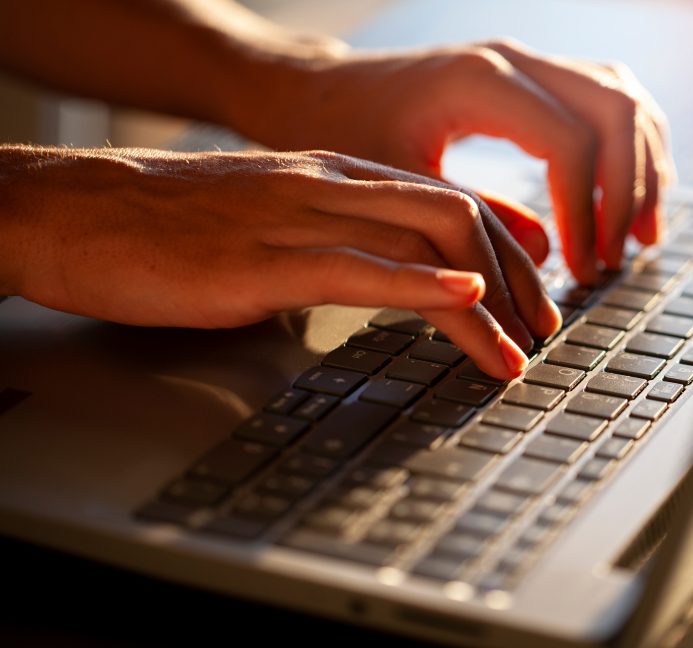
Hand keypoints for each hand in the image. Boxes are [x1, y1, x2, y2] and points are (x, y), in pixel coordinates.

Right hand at [0, 145, 562, 378]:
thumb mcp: (275, 223)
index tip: (533, 299)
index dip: (508, 252)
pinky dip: (422, 287)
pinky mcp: (262, 259)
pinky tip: (464, 303)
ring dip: (488, 300)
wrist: (75, 210)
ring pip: (425, 241)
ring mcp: (300, 218)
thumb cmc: (172, 224)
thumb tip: (389, 283)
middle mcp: (331, 187)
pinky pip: (360, 267)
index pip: (451, 203)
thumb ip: (338, 244)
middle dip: (517, 279)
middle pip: (458, 217)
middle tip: (542, 334)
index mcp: (337, 177)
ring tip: (518, 351)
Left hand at [231, 38, 675, 284]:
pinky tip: (628, 196)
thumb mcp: (394, 187)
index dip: (588, 213)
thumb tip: (544, 258)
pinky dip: (630, 149)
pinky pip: (607, 98)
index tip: (582, 269)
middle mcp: (513, 59)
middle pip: (614, 112)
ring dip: (643, 168)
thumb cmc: (342, 134)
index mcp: (479, 82)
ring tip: (641, 236)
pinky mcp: (530, 75)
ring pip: (621, 99)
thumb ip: (468, 222)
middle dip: (628, 192)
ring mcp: (526, 61)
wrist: (318, 90)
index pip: (570, 143)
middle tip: (620, 257)